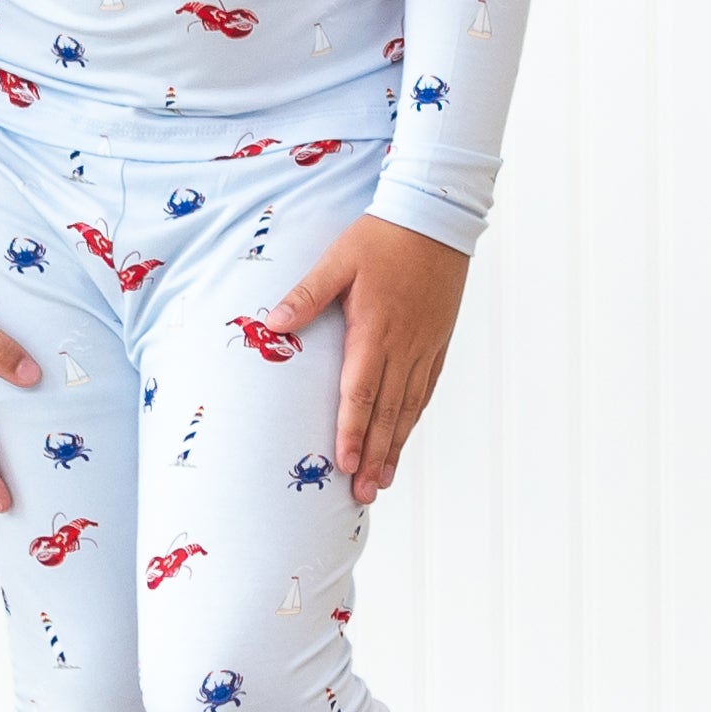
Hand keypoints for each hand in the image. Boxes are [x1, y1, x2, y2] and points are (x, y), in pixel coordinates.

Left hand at [266, 215, 468, 497]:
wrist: (435, 218)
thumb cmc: (381, 236)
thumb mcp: (337, 259)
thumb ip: (306, 295)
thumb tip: (272, 324)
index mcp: (374, 330)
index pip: (361, 392)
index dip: (352, 431)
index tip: (344, 464)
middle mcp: (403, 345)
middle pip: (387, 411)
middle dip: (374, 455)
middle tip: (363, 493)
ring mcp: (425, 345)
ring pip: (410, 406)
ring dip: (396, 445)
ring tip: (383, 479)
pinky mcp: (438, 339)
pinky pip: (427, 388)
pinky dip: (414, 416)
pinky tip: (406, 434)